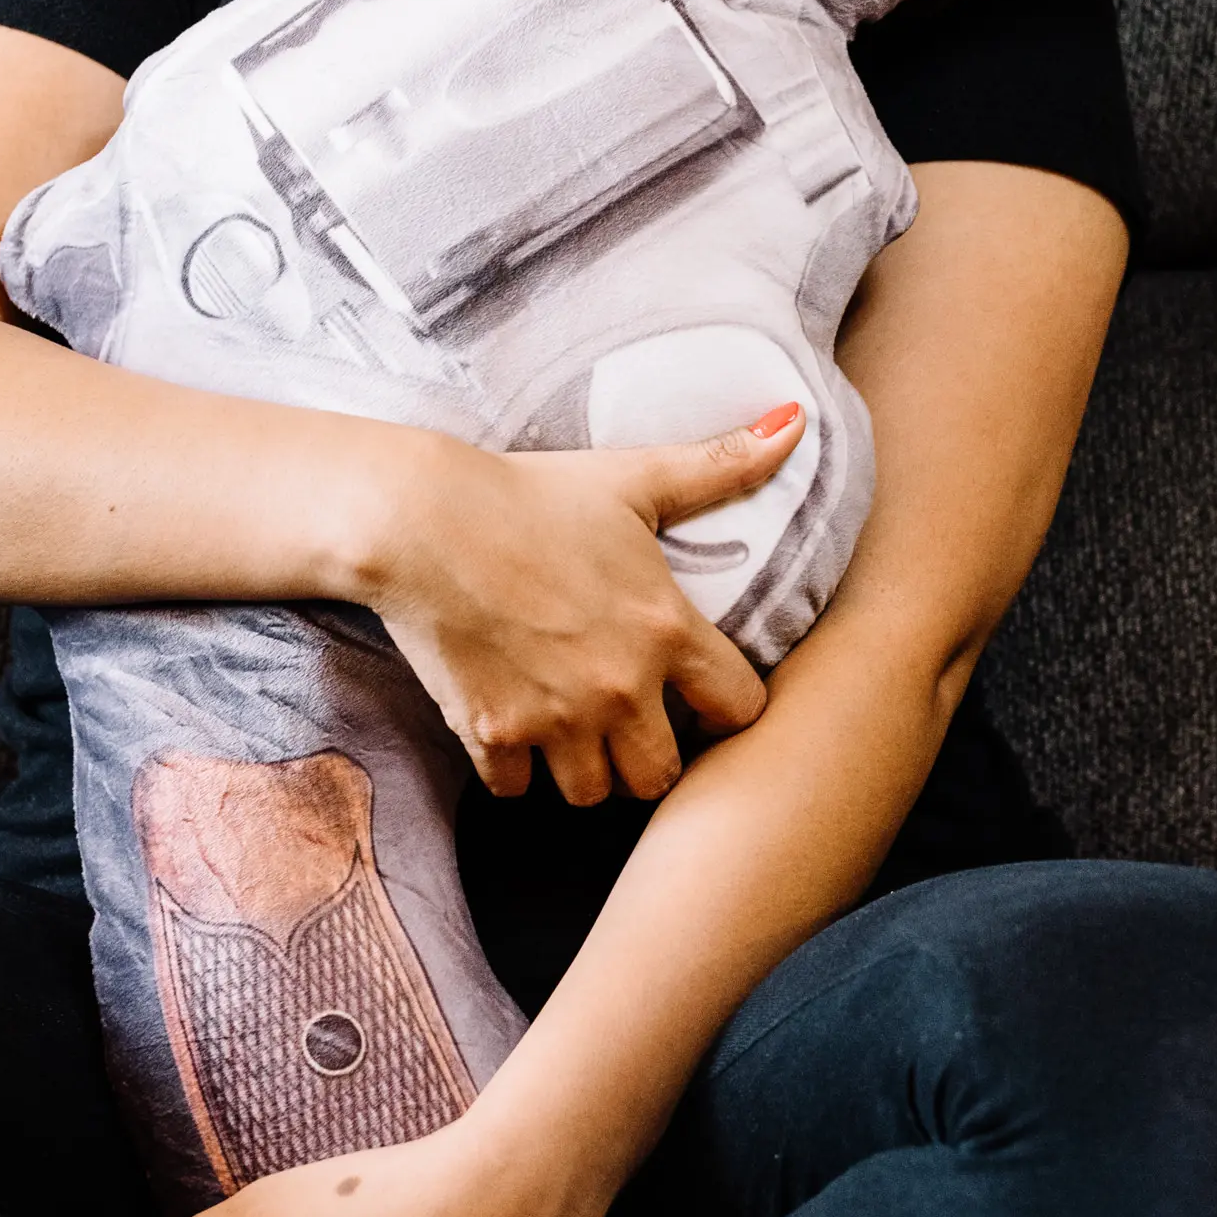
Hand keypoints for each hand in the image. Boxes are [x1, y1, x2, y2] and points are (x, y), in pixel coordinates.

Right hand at [365, 407, 804, 803]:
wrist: (420, 519)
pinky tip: (512, 726)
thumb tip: (797, 421)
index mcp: (666, 630)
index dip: (727, 706)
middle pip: (662, 777)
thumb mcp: (632, 477)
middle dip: (649, 756)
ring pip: (592, 795)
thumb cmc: (530, 493)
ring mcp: (554, 720)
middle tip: (629, 724)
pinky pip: (517, 790)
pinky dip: (515, 770)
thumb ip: (720, 464)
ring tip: (571, 729)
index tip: (701, 692)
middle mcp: (620, 688)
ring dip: (584, 770)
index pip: (740, 711)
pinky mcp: (491, 735)